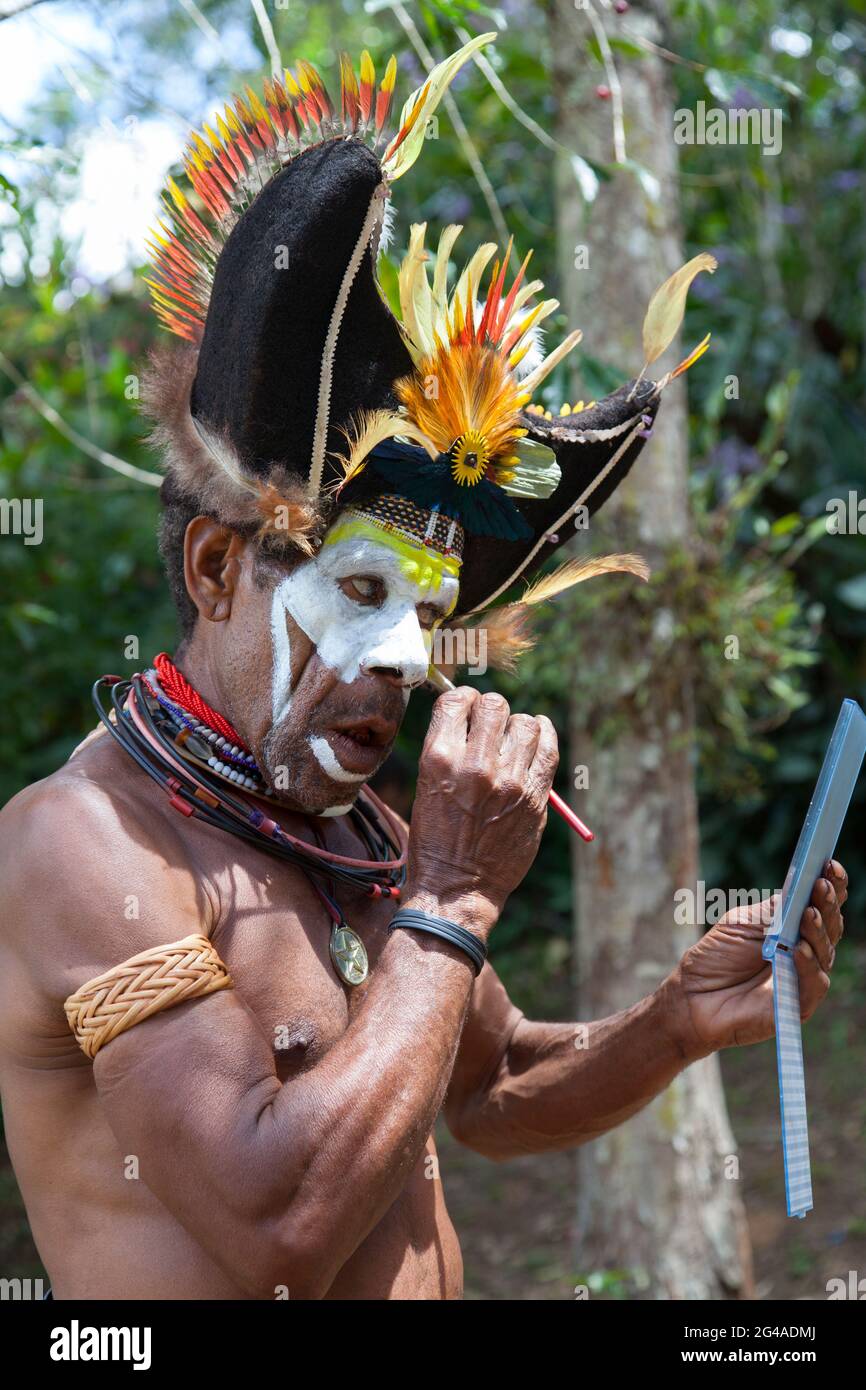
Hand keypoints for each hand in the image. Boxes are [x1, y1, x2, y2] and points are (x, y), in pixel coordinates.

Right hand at [405, 687, 557, 938]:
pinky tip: (536, 736)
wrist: (456, 887)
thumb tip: (470, 717)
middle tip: (490, 726)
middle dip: (491, 711)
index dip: (464, 700)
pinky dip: (544, 735)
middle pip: (495, 705)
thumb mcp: (426, 786)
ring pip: (526, 723)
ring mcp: (509, 780)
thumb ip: (449, 750)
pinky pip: (549, 747)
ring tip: (512, 739)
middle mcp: (476, 764)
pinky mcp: (535, 797)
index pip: (458, 701)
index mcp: (439, 758)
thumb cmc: (435, 838)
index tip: (467, 710)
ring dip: (518, 726)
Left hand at [665, 860, 847, 1057]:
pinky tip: (797, 948)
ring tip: (808, 912)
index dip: (831, 885)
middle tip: (821, 884)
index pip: (820, 905)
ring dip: (818, 929)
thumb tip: (802, 888)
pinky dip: (807, 963)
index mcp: (792, 928)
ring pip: (825, 952)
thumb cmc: (715, 958)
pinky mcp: (798, 1004)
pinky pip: (813, 983)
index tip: (830, 863)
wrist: (691, 997)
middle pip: (829, 926)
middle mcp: (804, 951)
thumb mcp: (741, 923)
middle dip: (827, 903)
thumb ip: (773, 910)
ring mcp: (803, 978)